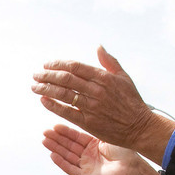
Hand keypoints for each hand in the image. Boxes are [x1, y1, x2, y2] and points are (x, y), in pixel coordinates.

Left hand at [32, 47, 174, 157]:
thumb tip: (98, 46)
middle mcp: (96, 91)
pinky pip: (66, 112)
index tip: (46, 64)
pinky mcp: (88, 122)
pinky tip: (43, 100)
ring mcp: (91, 107)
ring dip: (46, 89)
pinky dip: (53, 105)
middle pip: (65, 79)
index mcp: (104, 77)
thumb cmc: (132, 102)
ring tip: (35, 86)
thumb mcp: (124, 77)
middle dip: (47, 75)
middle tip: (36, 75)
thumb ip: (109, 61)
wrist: (139, 127)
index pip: (75, 66)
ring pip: (63, 94)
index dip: (58, 64)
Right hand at [42, 123, 158, 174]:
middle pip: (69, 145)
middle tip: (45, 131)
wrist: (133, 167)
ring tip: (44, 140)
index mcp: (93, 145)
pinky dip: (61, 162)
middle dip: (56, 139)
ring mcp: (86, 166)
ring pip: (67, 156)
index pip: (76, 137)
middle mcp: (88, 155)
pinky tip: (52, 155)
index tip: (54, 125)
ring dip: (55, 149)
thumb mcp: (106, 136)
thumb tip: (83, 112)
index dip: (64, 131)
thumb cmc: (125, 150)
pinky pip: (70, 169)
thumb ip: (94, 128)